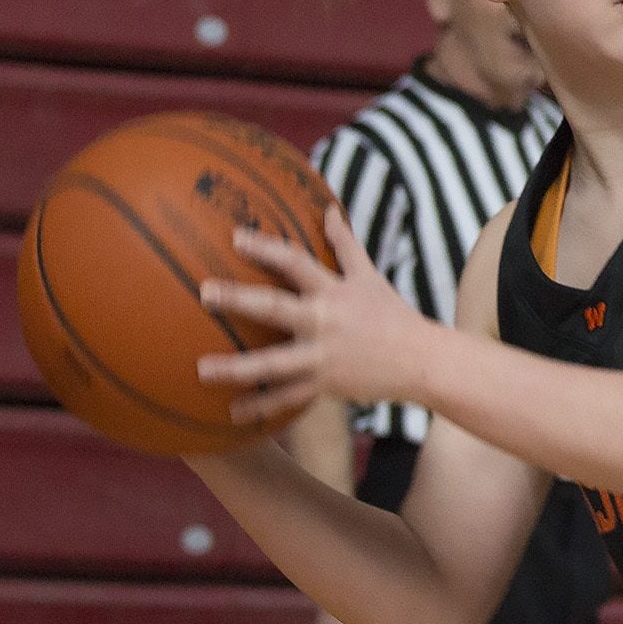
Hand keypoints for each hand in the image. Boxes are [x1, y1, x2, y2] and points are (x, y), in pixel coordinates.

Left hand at [198, 207, 430, 424]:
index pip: (295, 263)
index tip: (235, 238)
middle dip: (239, 299)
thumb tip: (328, 210)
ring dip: (236, 368)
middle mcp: (324, 322)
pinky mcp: (325, 385)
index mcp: (333, 292)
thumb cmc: (392, 314)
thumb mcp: (370, 275)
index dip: (266, 248)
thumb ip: (345, 244)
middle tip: (205, 292)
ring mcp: (322, 357)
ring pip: (273, 364)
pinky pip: (287, 399)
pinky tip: (233, 413)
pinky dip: (262, 407)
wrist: (420, 361)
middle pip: (275, 308)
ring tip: (201, 369)